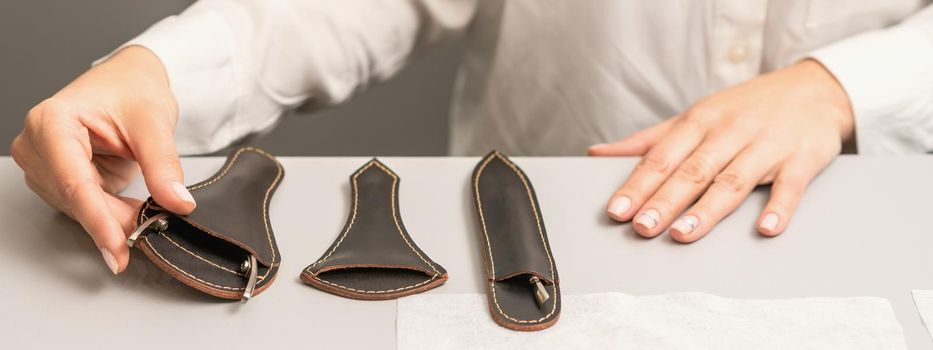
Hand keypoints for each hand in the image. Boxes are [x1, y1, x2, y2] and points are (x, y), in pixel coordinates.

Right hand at [10, 46, 194, 273]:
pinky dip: (111, 215)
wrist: (129, 81)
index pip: (73, 181)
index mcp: (51, 122)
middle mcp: (36, 144)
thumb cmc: (133, 90)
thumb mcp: (155, 122)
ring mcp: (43, 164)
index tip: (117, 249)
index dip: (97, 219)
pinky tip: (135, 212)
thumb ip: (163, 164)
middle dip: (114, 222)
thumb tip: (176, 203)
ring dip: (114, 219)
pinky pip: (85, 207)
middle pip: (75, 199)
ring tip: (150, 215)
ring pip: (79, 209)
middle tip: (153, 233)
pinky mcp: (57, 178)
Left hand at [589, 59, 853, 242]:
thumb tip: (597, 153)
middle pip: (693, 171)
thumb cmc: (745, 108)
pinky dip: (779, 207)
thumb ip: (648, 140)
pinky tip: (765, 228)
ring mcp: (767, 145)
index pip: (662, 156)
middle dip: (665, 200)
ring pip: (733, 180)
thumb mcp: (694, 116)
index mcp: (700, 121)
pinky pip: (790, 186)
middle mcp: (730, 131)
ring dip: (707, 209)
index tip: (617, 210)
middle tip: (642, 227)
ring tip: (682, 234)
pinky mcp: (802, 158)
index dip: (638, 184)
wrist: (814, 88)